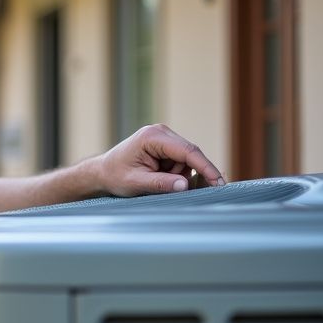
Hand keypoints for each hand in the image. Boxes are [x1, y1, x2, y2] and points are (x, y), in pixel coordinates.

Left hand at [97, 123, 224, 196]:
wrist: (103, 171)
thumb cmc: (115, 176)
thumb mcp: (135, 183)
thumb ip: (160, 183)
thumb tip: (185, 185)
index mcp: (152, 137)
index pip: (187, 151)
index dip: (206, 167)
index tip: (219, 183)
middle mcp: (161, 132)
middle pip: (190, 155)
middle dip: (187, 175)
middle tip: (173, 190)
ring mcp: (164, 137)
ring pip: (187, 161)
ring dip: (177, 176)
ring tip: (153, 181)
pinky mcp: (166, 145)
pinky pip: (181, 162)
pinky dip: (175, 174)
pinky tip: (160, 177)